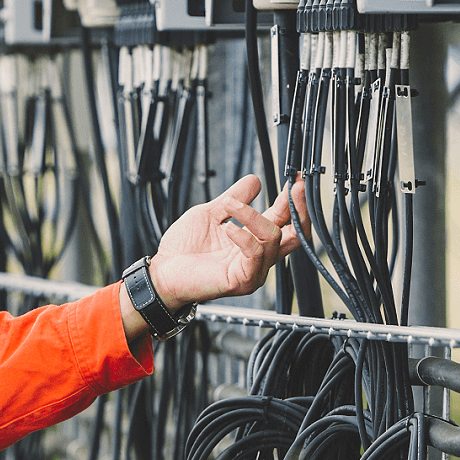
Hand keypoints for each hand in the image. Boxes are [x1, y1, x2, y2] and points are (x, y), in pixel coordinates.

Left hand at [149, 174, 310, 306]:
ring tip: (229, 206)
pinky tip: (227, 228)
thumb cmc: (183, 249)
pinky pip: (255, 254)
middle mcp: (258, 257)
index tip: (297, 179)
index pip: (284, 220)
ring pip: (272, 237)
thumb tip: (255, 180)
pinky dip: (243, 236)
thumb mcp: (211, 214)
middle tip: (295, 186)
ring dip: (251, 215)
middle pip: (295, 234)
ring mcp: (253, 271)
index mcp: (253, 241)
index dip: (294, 200)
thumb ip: (234, 198)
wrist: (162, 271)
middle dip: (298, 207)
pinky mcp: (243, 281)